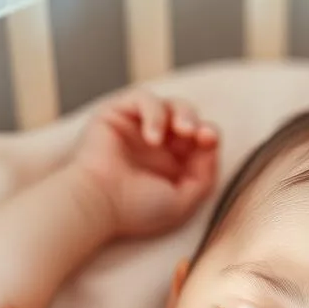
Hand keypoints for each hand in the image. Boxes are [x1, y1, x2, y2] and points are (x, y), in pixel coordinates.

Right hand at [73, 90, 219, 239]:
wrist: (97, 204)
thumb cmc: (136, 209)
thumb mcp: (183, 201)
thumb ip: (205, 177)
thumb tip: (211, 146)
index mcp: (173, 165)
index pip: (200, 141)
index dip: (210, 135)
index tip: (209, 140)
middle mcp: (156, 145)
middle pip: (188, 117)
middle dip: (196, 121)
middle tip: (195, 134)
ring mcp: (136, 128)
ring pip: (170, 104)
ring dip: (182, 113)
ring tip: (181, 131)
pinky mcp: (117, 113)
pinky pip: (143, 98)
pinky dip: (154, 113)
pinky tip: (152, 138)